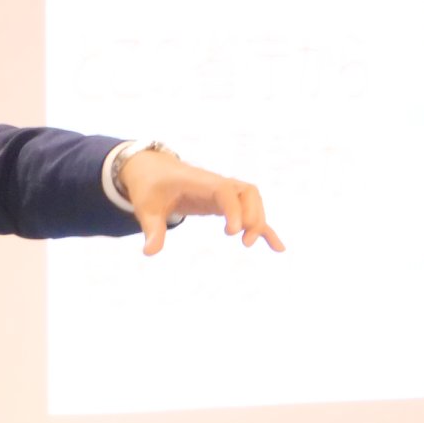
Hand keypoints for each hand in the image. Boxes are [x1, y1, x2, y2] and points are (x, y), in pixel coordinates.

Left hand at [118, 150, 285, 256]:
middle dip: (252, 215)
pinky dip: (263, 228)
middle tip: (243, 241)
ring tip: (248, 243)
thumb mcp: (146, 208)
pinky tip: (277, 248)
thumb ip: (151, 229)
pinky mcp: (225, 202)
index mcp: (197, 182)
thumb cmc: (150, 187)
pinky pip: (250, 212)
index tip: (232, 232)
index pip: (223, 190)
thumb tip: (149, 253)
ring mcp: (223, 192)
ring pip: (252, 199)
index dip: (233, 209)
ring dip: (258, 219)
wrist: (152, 170)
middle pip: (247, 192)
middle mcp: (215, 184)